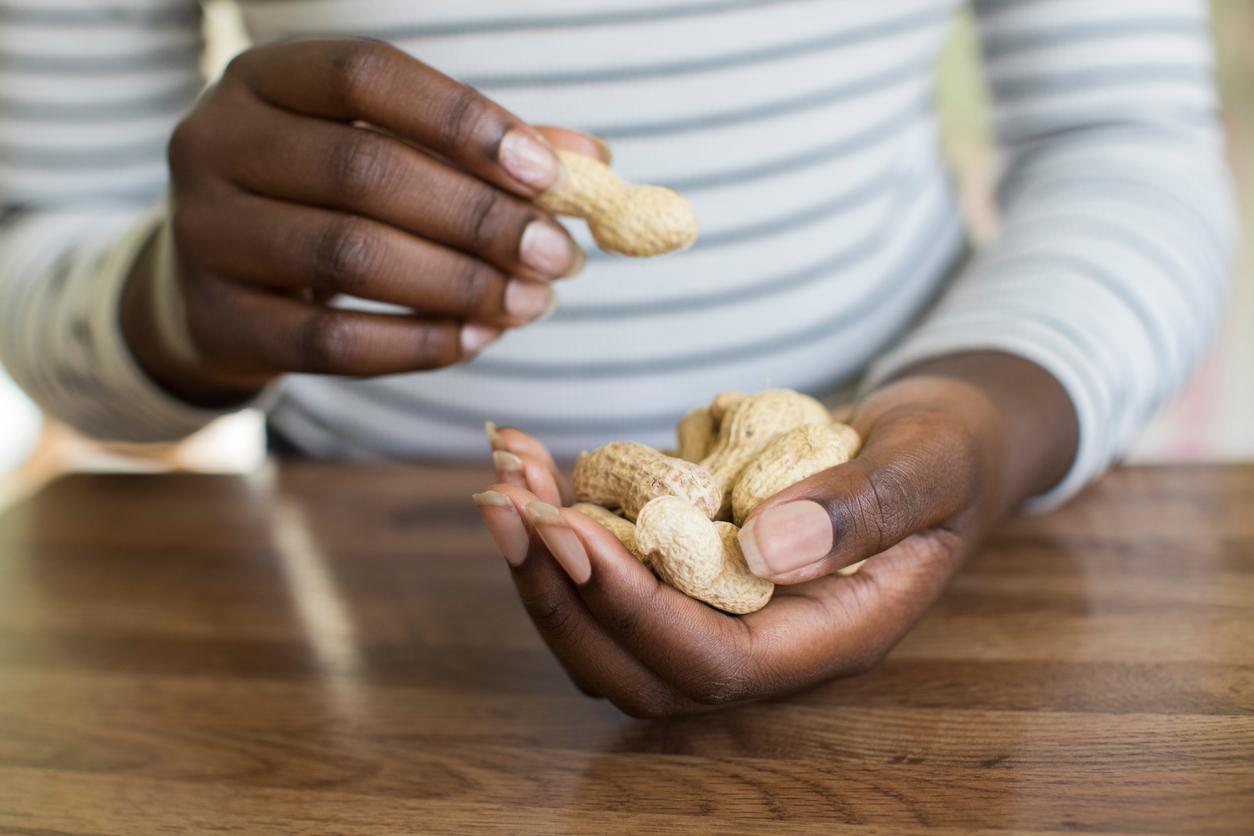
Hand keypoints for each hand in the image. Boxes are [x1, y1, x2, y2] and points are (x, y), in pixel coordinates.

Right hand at [124, 39, 600, 404]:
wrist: (216, 286)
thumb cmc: (324, 201)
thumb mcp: (386, 153)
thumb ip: (478, 151)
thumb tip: (591, 160)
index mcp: (264, 78)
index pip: (367, 76)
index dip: (463, 120)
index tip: (549, 174)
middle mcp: (217, 143)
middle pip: (364, 170)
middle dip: (480, 218)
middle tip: (560, 256)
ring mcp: (205, 235)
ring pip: (348, 256)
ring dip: (460, 285)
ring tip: (533, 302)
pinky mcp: (218, 322)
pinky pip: (332, 342)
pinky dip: (418, 343)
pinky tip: (477, 339)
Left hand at [475, 352, 1076, 715]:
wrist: (941, 441)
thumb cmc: (947, 453)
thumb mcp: (929, 468)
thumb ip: (863, 512)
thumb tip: (766, 548)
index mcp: (831, 638)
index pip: (715, 662)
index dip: (634, 608)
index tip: (571, 532)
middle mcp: (769, 644)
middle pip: (638, 667)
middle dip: (560, 591)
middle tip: (506, 503)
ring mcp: (727, 612)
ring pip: (610, 632)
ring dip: (544, 562)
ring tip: (507, 477)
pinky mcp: (696, 573)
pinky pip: (615, 576)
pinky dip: (565, 528)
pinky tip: (539, 466)